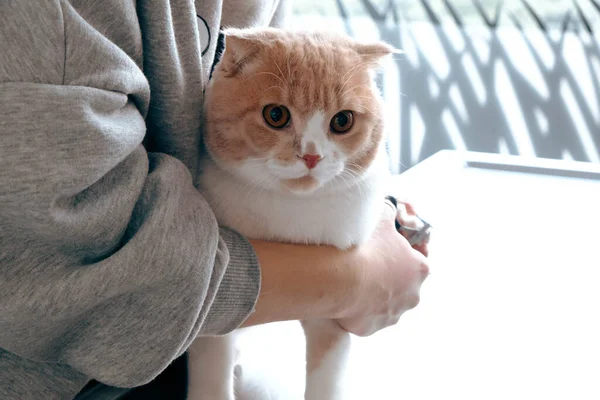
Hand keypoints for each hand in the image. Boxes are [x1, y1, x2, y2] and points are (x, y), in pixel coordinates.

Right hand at [335, 201, 429, 336]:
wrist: (340, 278)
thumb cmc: (365, 246)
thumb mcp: (381, 218)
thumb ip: (390, 213)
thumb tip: (390, 208)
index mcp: (420, 269)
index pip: (420, 259)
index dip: (404, 252)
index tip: (389, 247)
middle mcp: (412, 296)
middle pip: (404, 284)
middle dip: (389, 275)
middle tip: (369, 263)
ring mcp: (392, 315)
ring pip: (386, 303)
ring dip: (375, 294)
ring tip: (354, 280)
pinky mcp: (371, 328)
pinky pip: (366, 318)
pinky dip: (358, 310)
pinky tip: (346, 297)